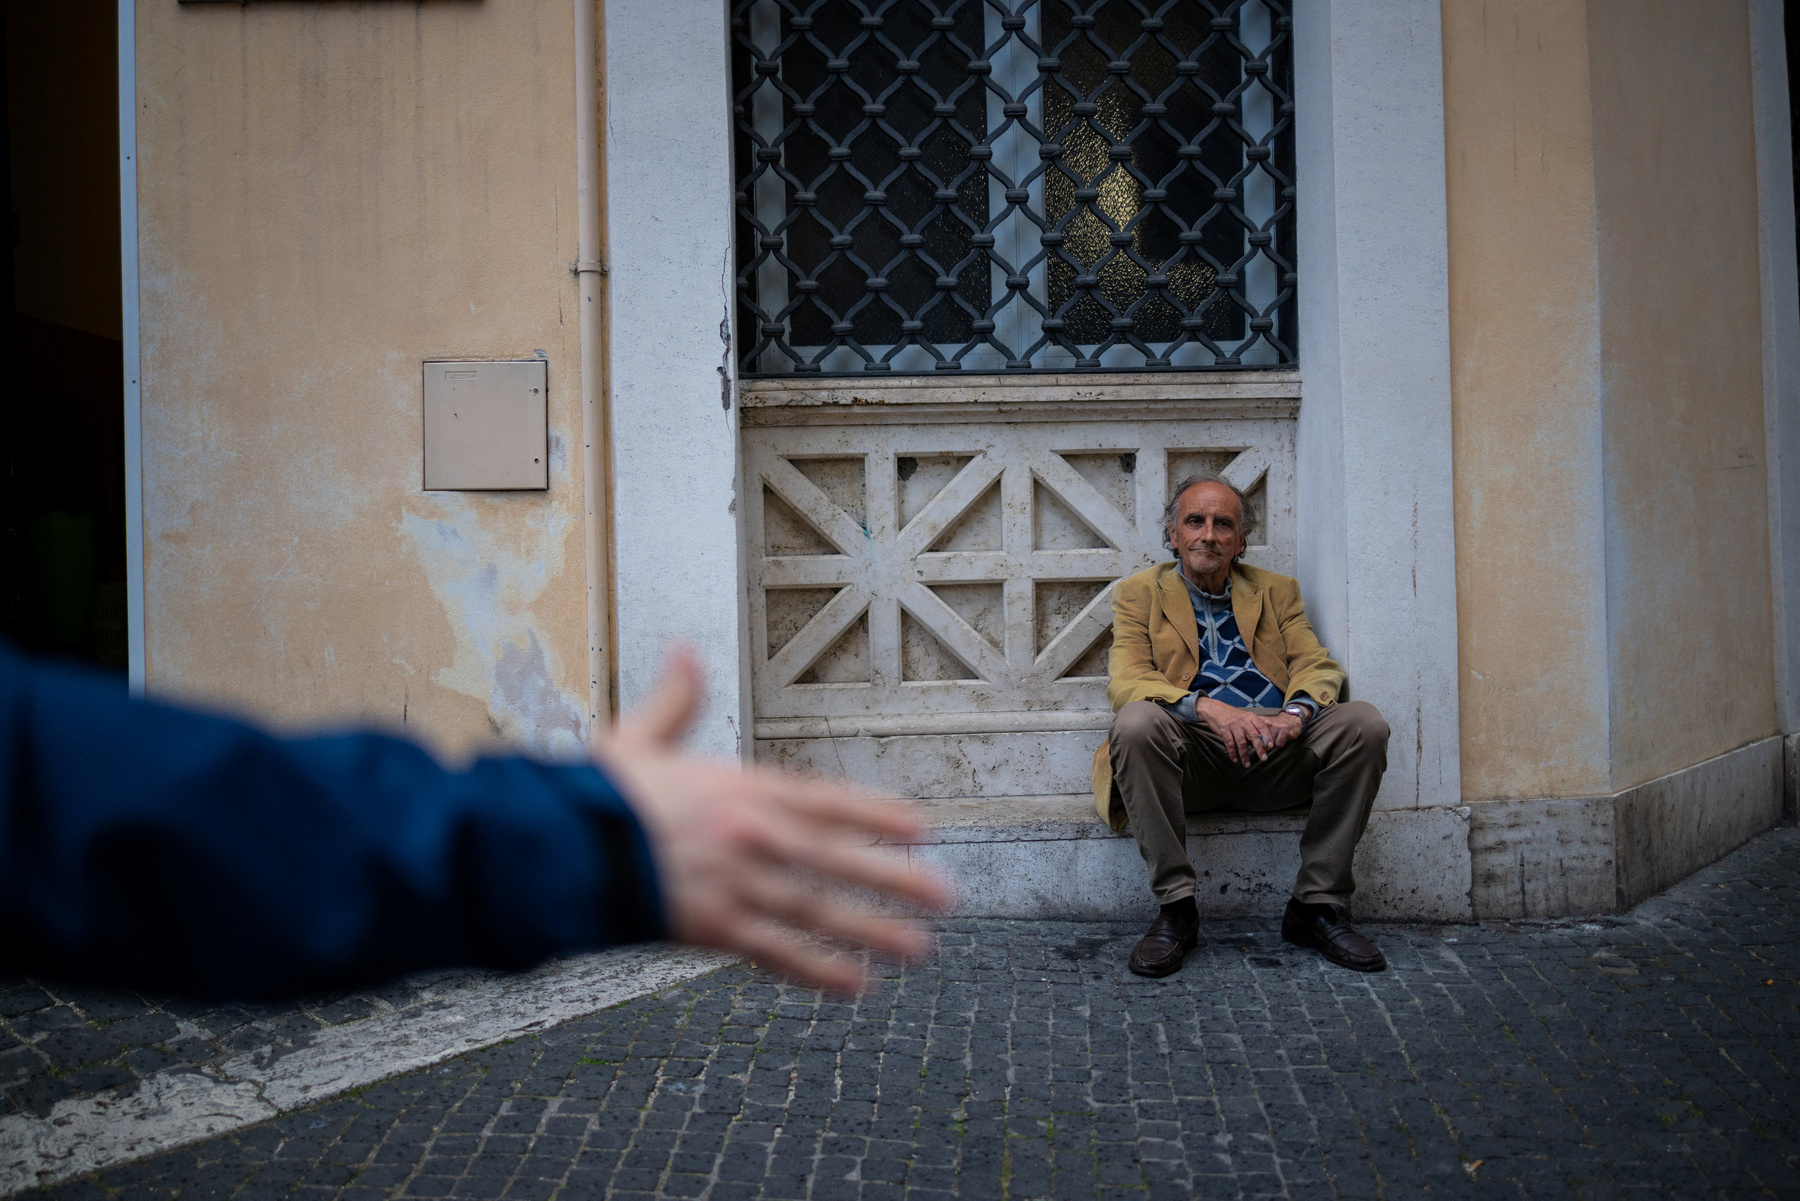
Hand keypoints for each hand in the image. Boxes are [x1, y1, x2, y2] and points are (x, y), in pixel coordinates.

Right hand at [592, 648, 952, 994]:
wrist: (557, 848)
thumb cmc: (597, 797)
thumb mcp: (638, 739)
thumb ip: (676, 701)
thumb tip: (684, 651)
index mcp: (740, 788)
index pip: (827, 799)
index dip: (878, 814)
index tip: (921, 828)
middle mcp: (752, 834)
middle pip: (838, 858)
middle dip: (895, 878)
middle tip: (945, 895)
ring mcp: (738, 883)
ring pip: (820, 910)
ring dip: (873, 931)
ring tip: (919, 949)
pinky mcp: (714, 927)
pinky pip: (777, 953)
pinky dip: (818, 971)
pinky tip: (855, 986)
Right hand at [1195, 698, 1303, 766]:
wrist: (1216, 709)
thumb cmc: (1233, 716)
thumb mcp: (1245, 717)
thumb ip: (1253, 727)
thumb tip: (1263, 743)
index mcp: (1251, 717)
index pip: (1262, 727)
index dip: (1267, 737)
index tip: (1270, 746)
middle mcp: (1243, 721)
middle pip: (1254, 736)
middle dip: (1259, 748)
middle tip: (1264, 758)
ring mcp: (1234, 726)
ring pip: (1242, 743)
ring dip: (1245, 755)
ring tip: (1247, 764)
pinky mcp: (1224, 730)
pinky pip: (1230, 744)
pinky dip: (1232, 753)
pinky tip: (1234, 759)